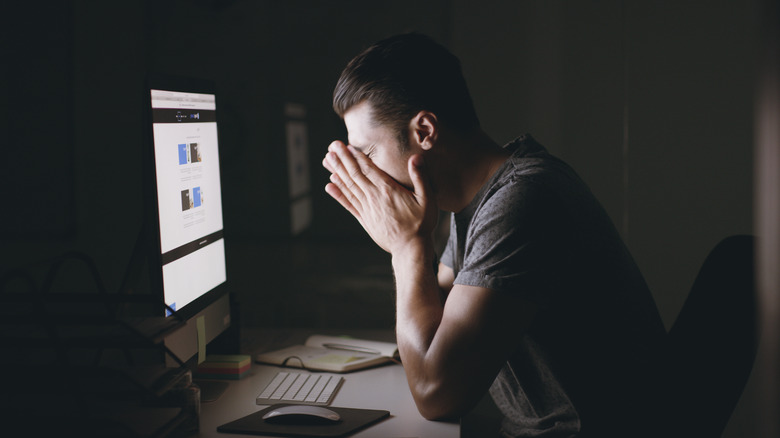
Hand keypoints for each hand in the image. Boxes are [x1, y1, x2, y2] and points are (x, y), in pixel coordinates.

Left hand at [322, 141, 437, 253]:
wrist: (410, 249)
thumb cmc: (421, 224)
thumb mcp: (427, 199)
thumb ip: (420, 177)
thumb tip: (415, 157)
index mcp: (388, 190)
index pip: (368, 168)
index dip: (356, 156)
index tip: (346, 146)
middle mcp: (374, 197)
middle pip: (355, 174)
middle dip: (342, 159)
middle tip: (331, 146)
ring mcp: (367, 209)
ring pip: (349, 186)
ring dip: (337, 172)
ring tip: (327, 160)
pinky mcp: (364, 219)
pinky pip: (348, 204)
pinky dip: (338, 194)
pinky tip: (329, 185)